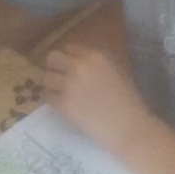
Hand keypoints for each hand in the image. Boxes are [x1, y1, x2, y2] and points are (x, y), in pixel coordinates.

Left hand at [43, 43, 150, 157]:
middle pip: (52, 57)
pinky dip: (51, 100)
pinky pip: (46, 96)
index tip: (68, 66)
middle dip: (53, 67)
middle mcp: (80, 66)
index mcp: (95, 56)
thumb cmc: (129, 101)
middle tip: (58, 77)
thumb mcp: (117, 72)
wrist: (128, 126)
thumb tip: (79, 62)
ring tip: (58, 93)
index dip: (67, 58)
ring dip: (51, 84)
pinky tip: (60, 105)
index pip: (69, 47)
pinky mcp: (63, 103)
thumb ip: (97, 64)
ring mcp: (70, 84)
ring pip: (46, 77)